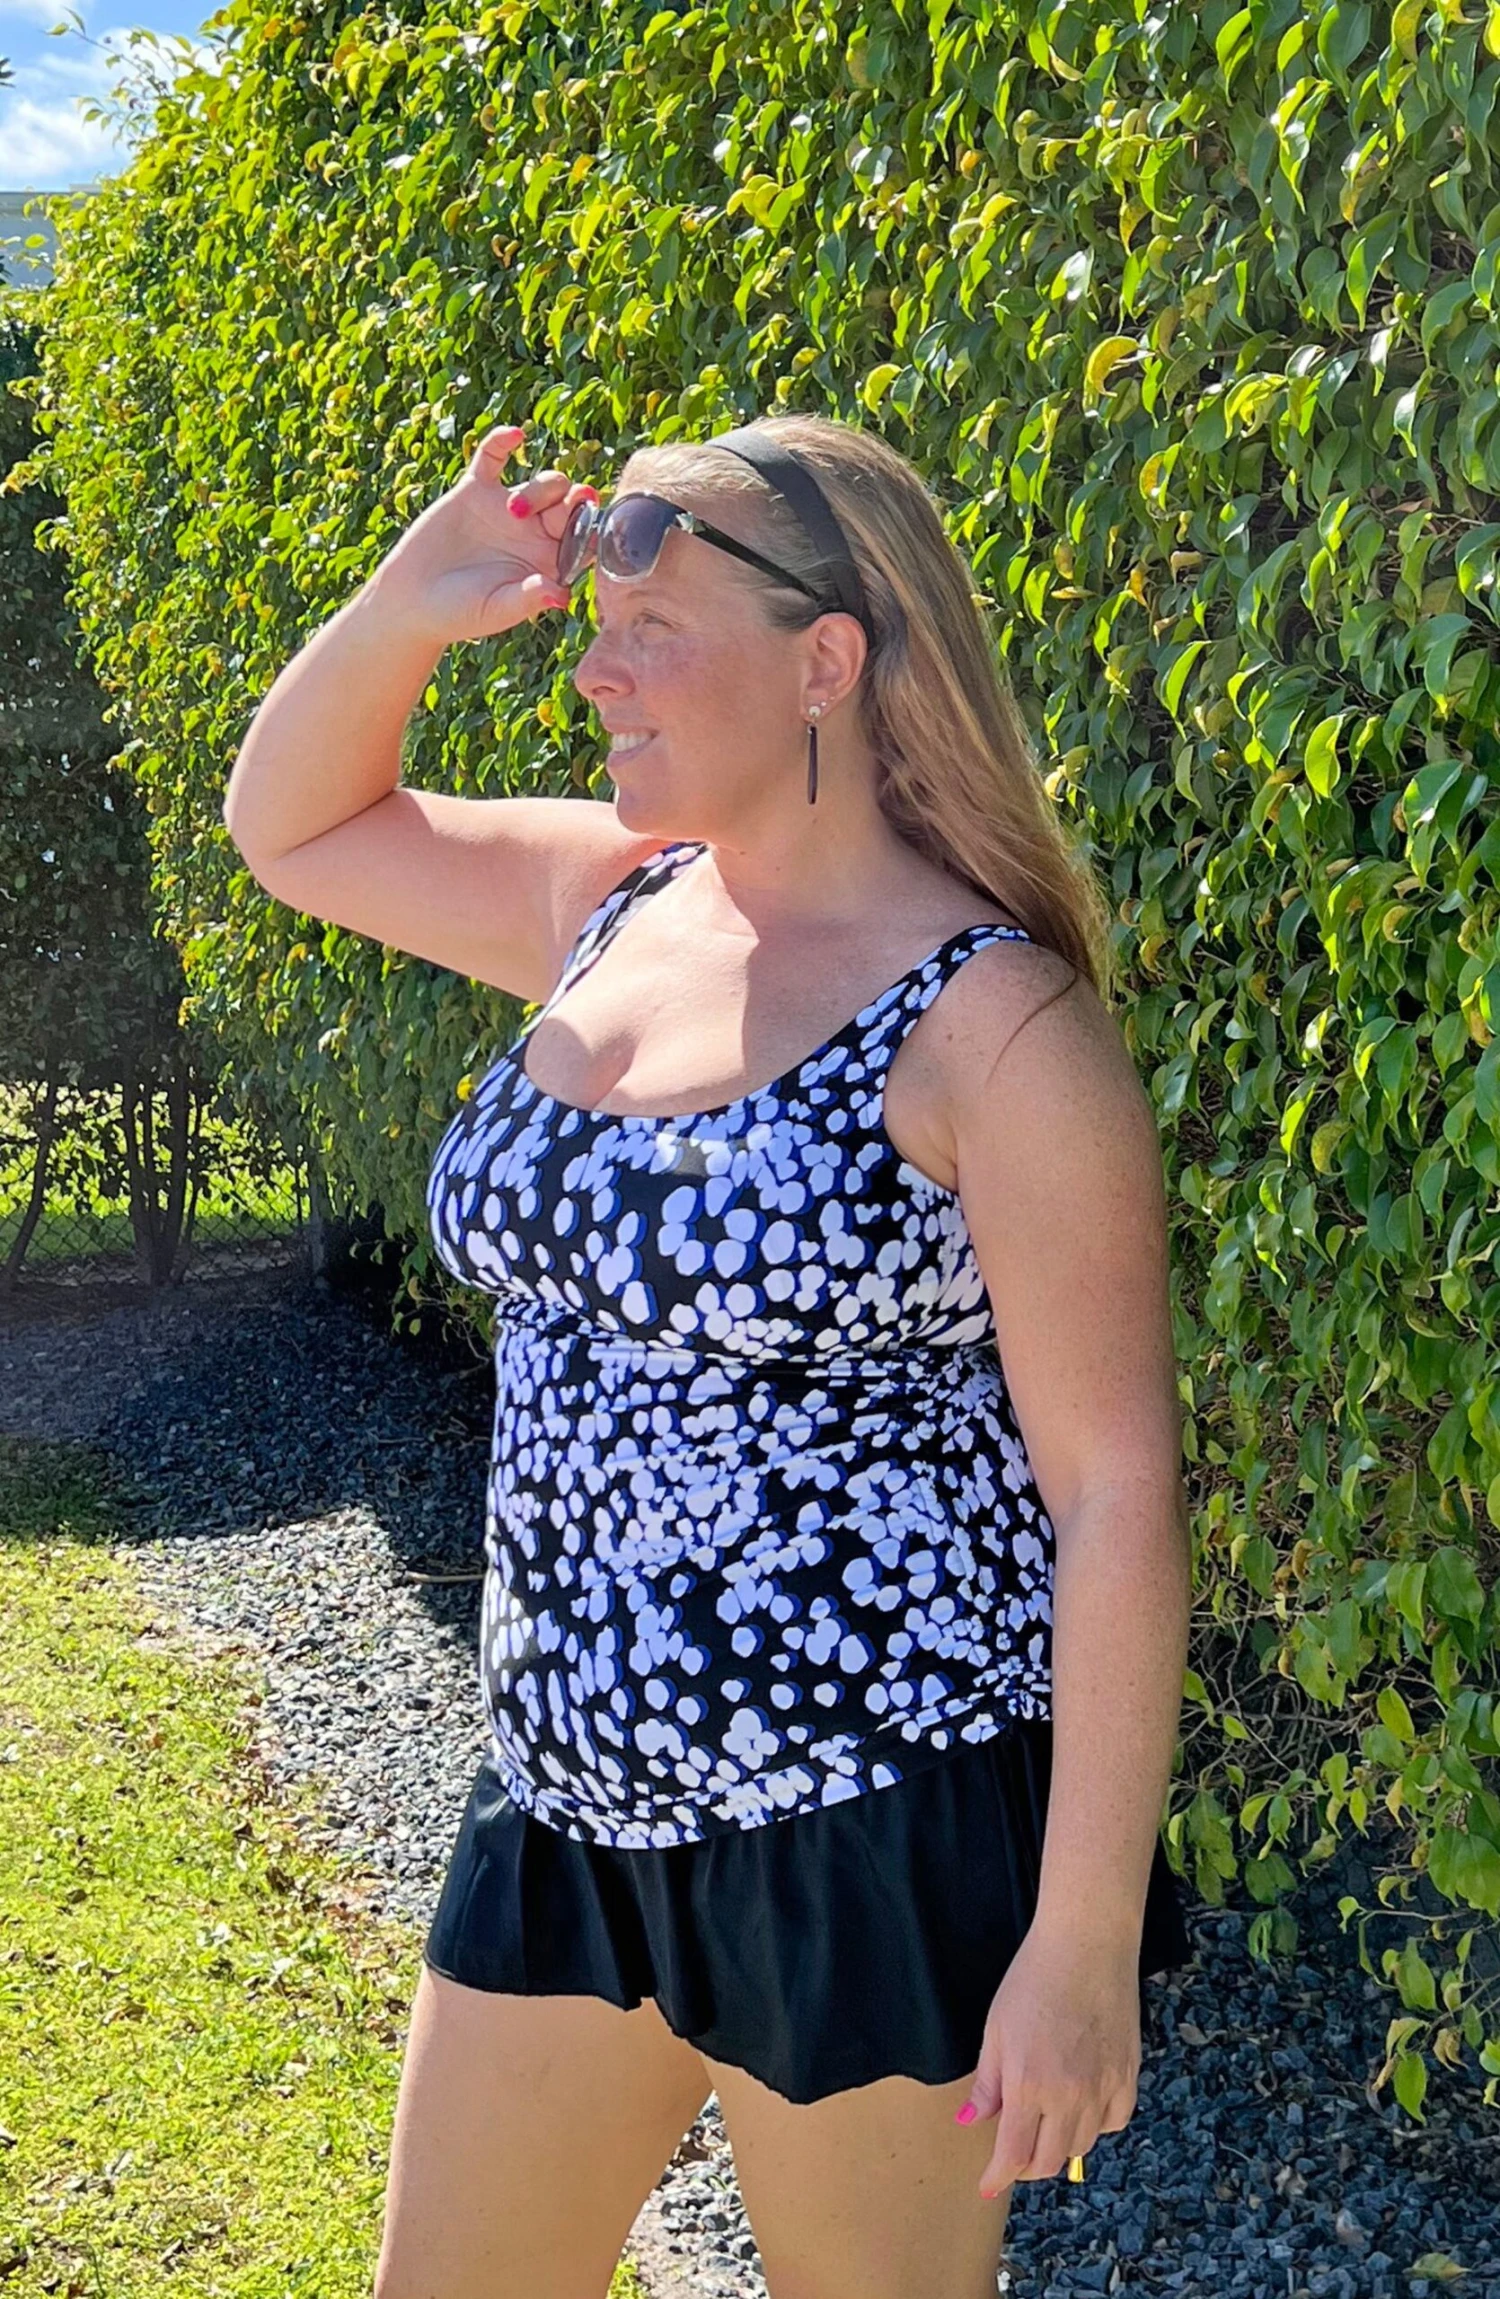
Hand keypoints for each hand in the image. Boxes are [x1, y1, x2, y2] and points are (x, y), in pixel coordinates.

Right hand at [363, 420, 597, 647]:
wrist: (413, 600)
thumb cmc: (459, 614)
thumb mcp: (496, 611)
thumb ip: (528, 600)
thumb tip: (562, 597)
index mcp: (549, 563)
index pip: (583, 540)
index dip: (593, 530)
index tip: (595, 527)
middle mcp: (535, 533)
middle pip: (570, 506)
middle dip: (578, 500)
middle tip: (577, 500)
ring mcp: (507, 509)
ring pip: (543, 483)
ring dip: (541, 489)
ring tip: (513, 510)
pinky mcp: (475, 491)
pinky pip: (494, 458)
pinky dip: (503, 442)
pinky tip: (515, 434)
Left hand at [955, 1924, 1141, 2197]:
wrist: (1087, 1945)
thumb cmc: (1033, 1979)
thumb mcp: (996, 2029)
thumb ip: (987, 2083)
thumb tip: (970, 2122)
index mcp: (1028, 2085)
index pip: (1014, 2154)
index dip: (999, 2176)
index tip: (988, 2185)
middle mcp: (1069, 2097)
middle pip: (1050, 2160)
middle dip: (1027, 2165)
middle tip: (1015, 2151)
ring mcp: (1103, 2088)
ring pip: (1082, 2146)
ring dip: (1060, 2144)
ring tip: (1045, 2121)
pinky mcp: (1129, 2077)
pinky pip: (1114, 2122)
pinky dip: (1096, 2125)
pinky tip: (1082, 2104)